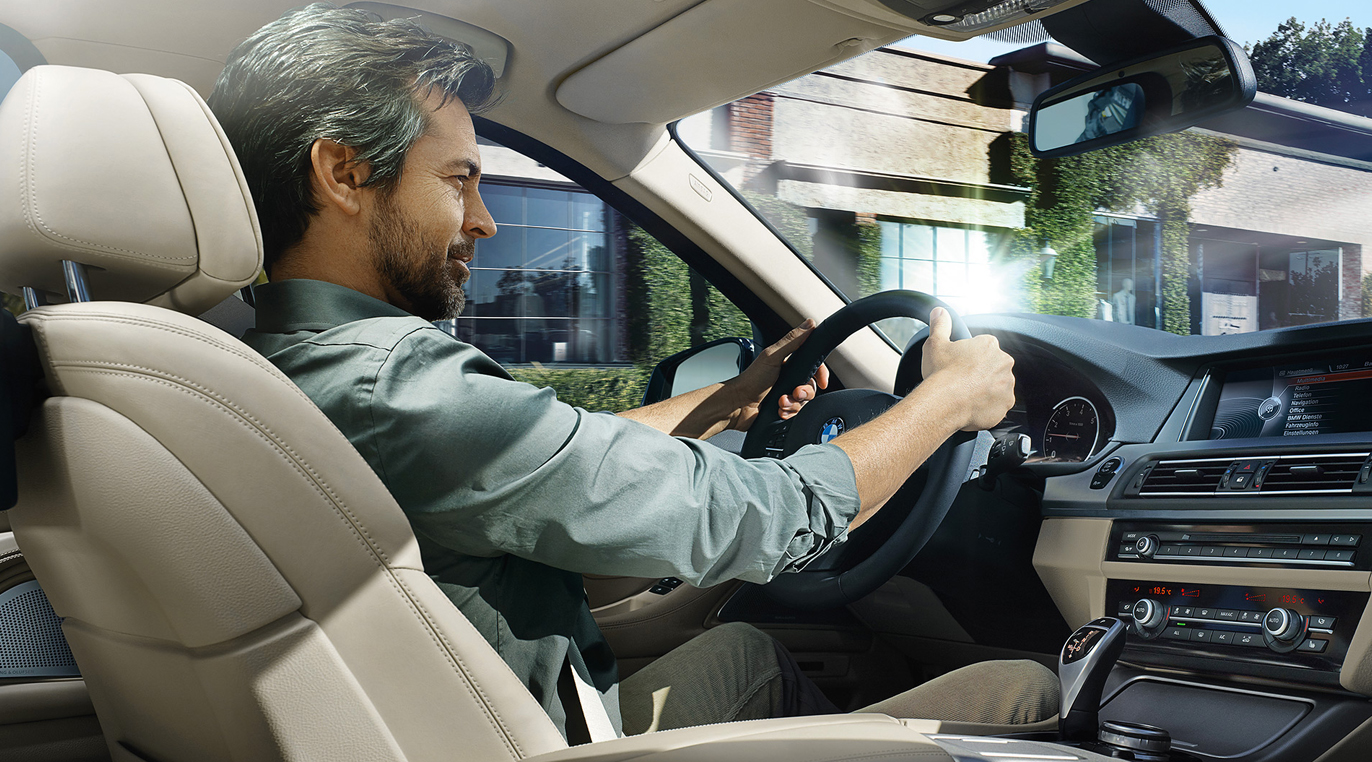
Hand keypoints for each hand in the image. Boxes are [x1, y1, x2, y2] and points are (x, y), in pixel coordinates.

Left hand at [728, 320, 829, 430]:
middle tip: (794, 392)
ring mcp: (786, 394)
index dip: (821, 374)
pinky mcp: (783, 409)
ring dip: (793, 403)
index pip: (814, 366)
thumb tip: (809, 324)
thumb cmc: (751, 379)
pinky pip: (796, 413)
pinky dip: (788, 412)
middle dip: (804, 392)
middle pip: (811, 386)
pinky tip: (779, 410)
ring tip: (781, 402)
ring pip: (804, 402)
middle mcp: (789, 379)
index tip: (822, 381)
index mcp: (789, 364)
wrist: (737, 406)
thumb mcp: (772, 356)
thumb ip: (792, 341)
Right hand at [920, 307, 1014, 430]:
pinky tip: (972, 406)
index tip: (960, 365)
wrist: (944, 403)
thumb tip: (939, 311)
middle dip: (981, 372)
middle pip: (993, 366)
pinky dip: (988, 406)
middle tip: (962, 381)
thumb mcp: (935, 343)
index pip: (984, 347)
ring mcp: (1007, 384)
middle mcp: (1003, 362)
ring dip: (986, 389)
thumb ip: (940, 324)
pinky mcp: (1006, 404)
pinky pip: (999, 404)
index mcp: (989, 345)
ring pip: (997, 385)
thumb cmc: (941, 373)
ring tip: (966, 395)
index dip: (970, 356)